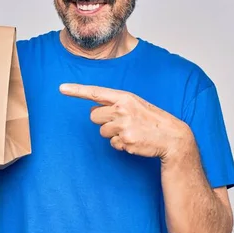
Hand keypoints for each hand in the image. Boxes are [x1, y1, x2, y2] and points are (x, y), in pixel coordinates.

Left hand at [60, 83, 194, 162]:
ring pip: (102, 132)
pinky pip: (113, 144)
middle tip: (121, 123)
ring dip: (113, 134)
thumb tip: (93, 111)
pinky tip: (135, 140)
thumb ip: (115, 104)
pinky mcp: (125, 140)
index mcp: (124, 97)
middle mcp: (122, 109)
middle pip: (94, 117)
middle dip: (103, 121)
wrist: (172, 136)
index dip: (77, 90)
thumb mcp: (135, 104)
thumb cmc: (151, 119)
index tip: (61, 88)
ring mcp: (123, 126)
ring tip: (131, 132)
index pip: (95, 92)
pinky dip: (121, 144)